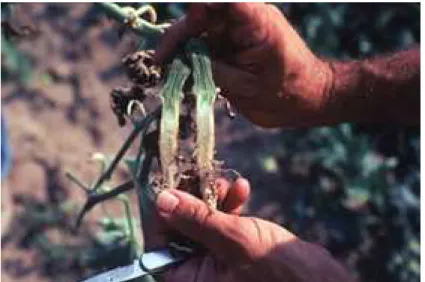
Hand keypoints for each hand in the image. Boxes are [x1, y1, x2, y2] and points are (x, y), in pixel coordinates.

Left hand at [154, 178, 354, 281]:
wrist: (321, 281)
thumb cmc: (280, 272)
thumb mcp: (234, 239)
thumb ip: (196, 219)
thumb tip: (162, 199)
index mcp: (188, 280)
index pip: (159, 243)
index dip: (163, 210)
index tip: (170, 180)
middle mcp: (198, 273)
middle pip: (181, 227)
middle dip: (195, 198)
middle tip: (204, 175)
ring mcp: (216, 261)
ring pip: (203, 220)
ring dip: (216, 197)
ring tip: (231, 182)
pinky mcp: (233, 250)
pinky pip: (223, 223)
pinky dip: (232, 205)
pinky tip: (244, 189)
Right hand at [155, 3, 332, 127]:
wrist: (310, 99)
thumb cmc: (287, 94)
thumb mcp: (246, 88)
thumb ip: (212, 72)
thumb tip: (180, 63)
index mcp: (254, 20)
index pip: (219, 0)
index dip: (197, 8)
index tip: (181, 36)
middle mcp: (244, 20)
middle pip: (201, 16)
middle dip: (178, 38)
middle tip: (160, 63)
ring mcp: (237, 32)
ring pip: (199, 32)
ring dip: (182, 51)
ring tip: (166, 72)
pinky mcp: (234, 46)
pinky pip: (206, 46)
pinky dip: (192, 60)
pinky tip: (180, 74)